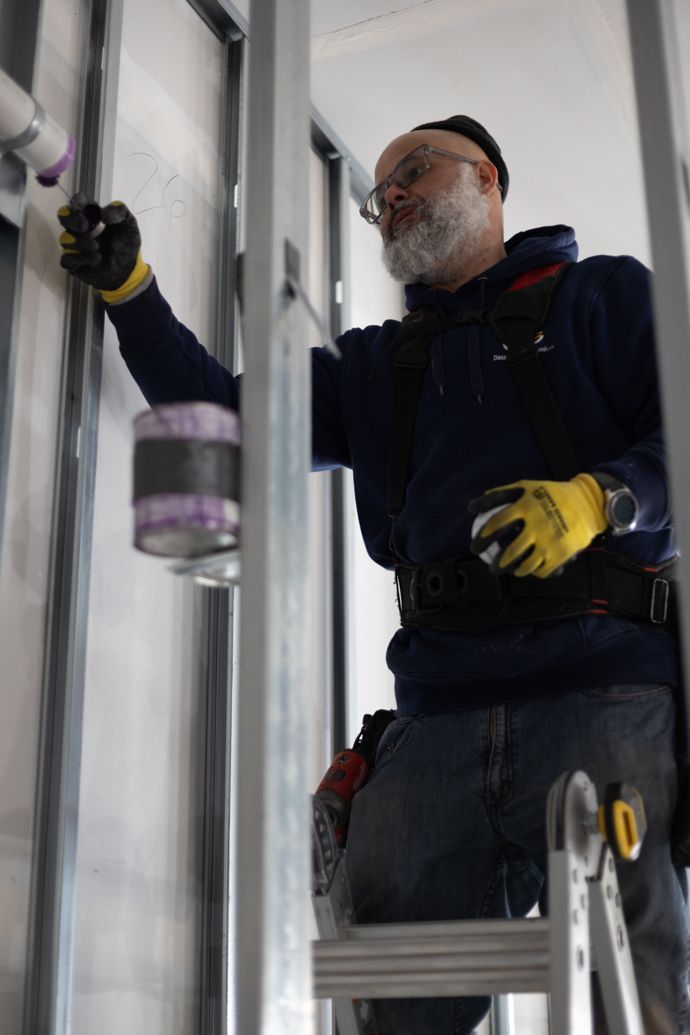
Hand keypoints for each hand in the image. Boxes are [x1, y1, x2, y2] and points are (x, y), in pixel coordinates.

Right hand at [58, 194, 150, 301]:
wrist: (128, 271)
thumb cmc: (127, 246)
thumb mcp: (129, 224)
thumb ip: (120, 211)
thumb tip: (103, 214)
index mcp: (92, 216)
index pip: (77, 201)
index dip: (77, 201)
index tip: (84, 207)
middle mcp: (80, 229)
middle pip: (63, 216)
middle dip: (71, 219)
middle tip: (85, 227)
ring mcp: (75, 246)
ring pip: (64, 238)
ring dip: (80, 242)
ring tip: (97, 247)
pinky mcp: (73, 263)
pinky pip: (67, 258)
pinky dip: (81, 258)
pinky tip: (96, 259)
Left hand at [468, 474, 606, 577]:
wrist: (588, 502)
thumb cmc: (552, 493)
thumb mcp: (527, 486)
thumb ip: (501, 494)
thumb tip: (474, 506)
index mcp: (525, 506)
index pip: (496, 524)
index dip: (483, 538)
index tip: (475, 547)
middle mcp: (537, 525)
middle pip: (509, 552)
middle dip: (496, 564)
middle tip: (491, 567)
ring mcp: (550, 540)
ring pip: (525, 566)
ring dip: (514, 571)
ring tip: (509, 570)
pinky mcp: (562, 553)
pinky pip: (542, 570)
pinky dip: (534, 572)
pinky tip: (529, 569)